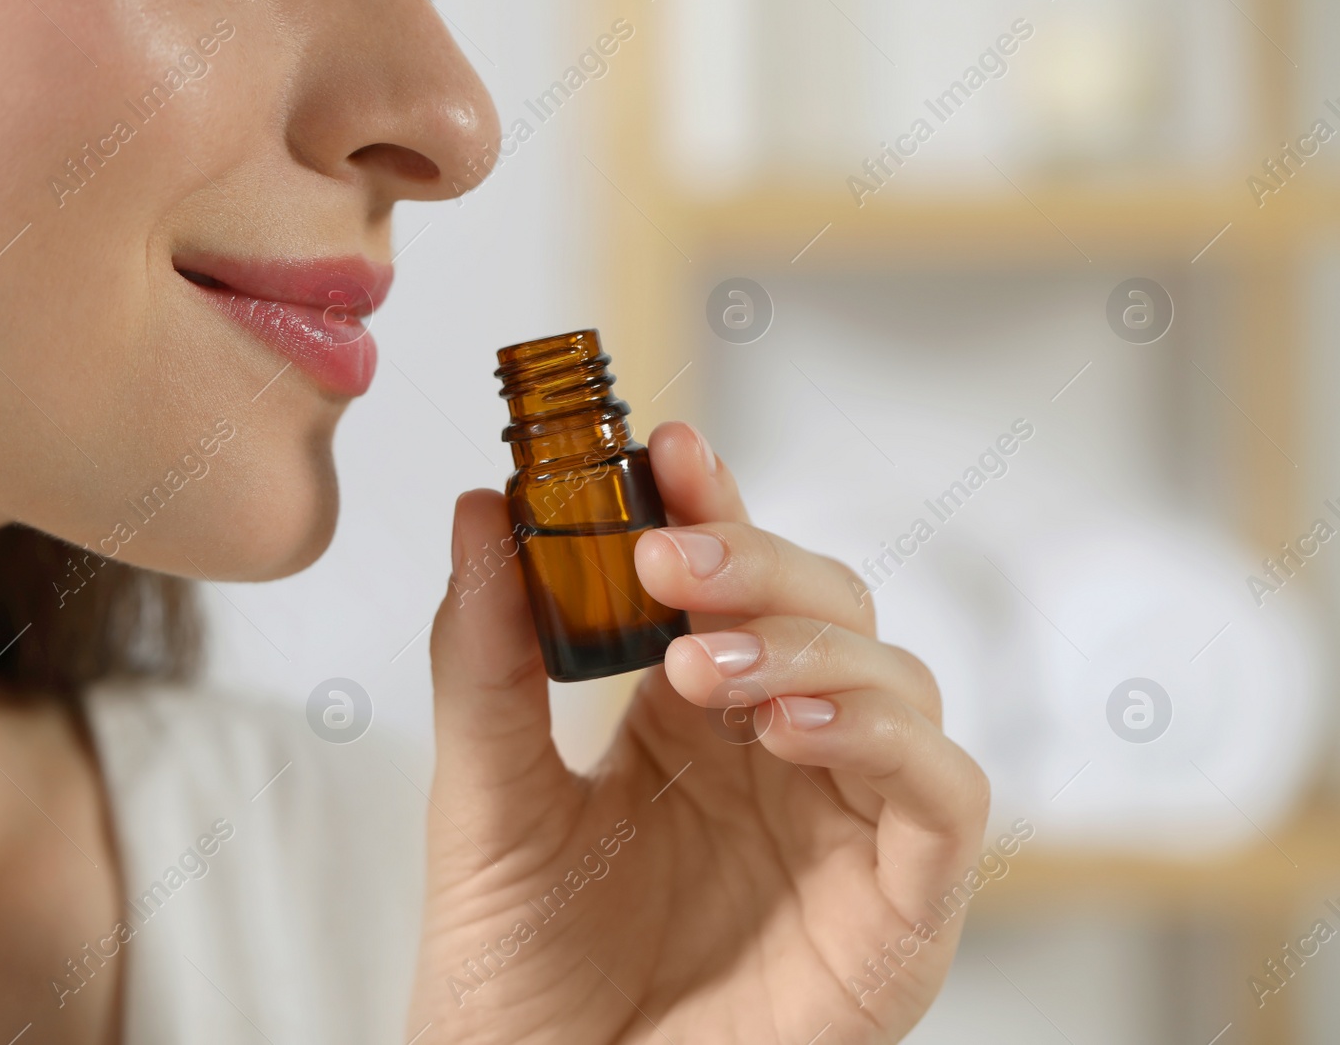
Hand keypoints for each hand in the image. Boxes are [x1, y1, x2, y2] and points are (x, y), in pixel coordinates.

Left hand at [407, 422, 989, 1043]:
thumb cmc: (516, 974)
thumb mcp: (486, 797)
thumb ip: (487, 657)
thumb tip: (478, 511)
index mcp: (693, 718)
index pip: (730, 581)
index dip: (714, 506)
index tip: (666, 449)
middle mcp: (782, 756)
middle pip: (826, 608)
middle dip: (757, 564)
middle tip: (667, 558)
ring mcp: (848, 825)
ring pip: (894, 678)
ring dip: (808, 645)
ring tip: (700, 665)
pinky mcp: (903, 907)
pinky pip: (945, 793)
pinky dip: (883, 738)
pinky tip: (788, 727)